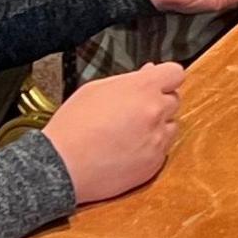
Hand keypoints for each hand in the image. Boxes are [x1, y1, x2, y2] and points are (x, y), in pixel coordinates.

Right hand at [42, 61, 184, 202]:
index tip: (158, 82)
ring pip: (171, 126)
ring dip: (158, 126)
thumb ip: (128, 79)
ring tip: (130, 132)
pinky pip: (164, 150)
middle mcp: (155, 112)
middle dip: (158, 101)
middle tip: (135, 109)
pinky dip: (151, 148)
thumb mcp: (95, 88)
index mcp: (142, 88)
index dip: (165, 77)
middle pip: (174, 99)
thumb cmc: (73, 127)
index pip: (175, 73)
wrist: (63, 165)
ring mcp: (157, 139)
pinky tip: (128, 148)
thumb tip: (148, 72)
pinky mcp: (155, 163)